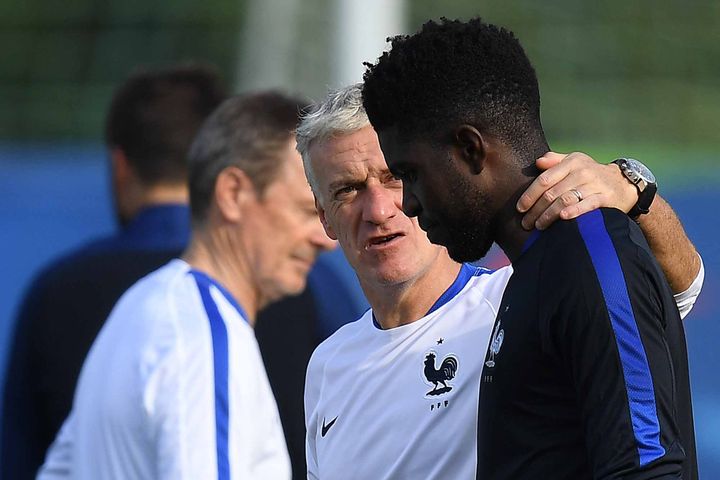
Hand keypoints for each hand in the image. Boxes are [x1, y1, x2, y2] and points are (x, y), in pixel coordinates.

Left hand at [517, 152, 637, 229]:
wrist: (624, 183)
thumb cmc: (591, 174)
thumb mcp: (575, 162)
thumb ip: (555, 161)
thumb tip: (537, 162)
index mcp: (571, 162)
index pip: (544, 179)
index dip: (530, 195)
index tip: (520, 208)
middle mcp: (582, 172)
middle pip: (551, 193)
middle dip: (536, 210)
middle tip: (526, 223)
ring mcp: (594, 184)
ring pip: (564, 200)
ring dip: (548, 215)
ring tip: (539, 226)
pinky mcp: (605, 197)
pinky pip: (586, 205)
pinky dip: (573, 211)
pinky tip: (562, 218)